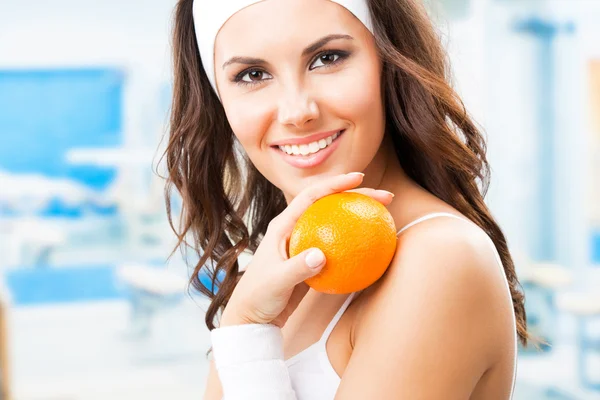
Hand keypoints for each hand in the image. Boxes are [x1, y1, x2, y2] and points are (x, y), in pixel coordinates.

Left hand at [220, 172, 394, 327]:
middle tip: (384, 198)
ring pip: (337, 224)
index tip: (359, 179)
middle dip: (357, 196)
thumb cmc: (257, 296)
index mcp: (283, 225)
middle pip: (329, 205)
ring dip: (358, 218)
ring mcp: (305, 245)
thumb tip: (322, 256)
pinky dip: (354, 246)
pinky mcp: (312, 262)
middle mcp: (295, 230)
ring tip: (383, 216)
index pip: (312, 196)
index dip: (335, 184)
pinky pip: (338, 249)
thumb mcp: (276, 282)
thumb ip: (297, 269)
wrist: (253, 317)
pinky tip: (372, 250)